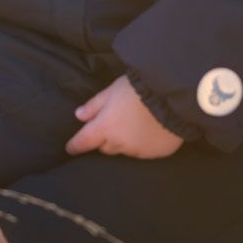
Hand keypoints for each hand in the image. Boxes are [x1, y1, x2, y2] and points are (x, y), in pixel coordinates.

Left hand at [64, 75, 183, 159]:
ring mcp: (138, 151)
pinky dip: (142, 144)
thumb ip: (94, 105)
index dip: (74, 146)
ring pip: (124, 151)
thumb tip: (79, 116)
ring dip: (123, 142)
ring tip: (133, 126)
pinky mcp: (156, 154)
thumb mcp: (112, 91)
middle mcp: (119, 144)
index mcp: (104, 128)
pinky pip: (143, 152)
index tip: (70, 149)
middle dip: (104, 139)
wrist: (172, 97)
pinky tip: (149, 131)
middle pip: (104, 148)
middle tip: (111, 125)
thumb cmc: (138, 89)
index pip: (83, 142)